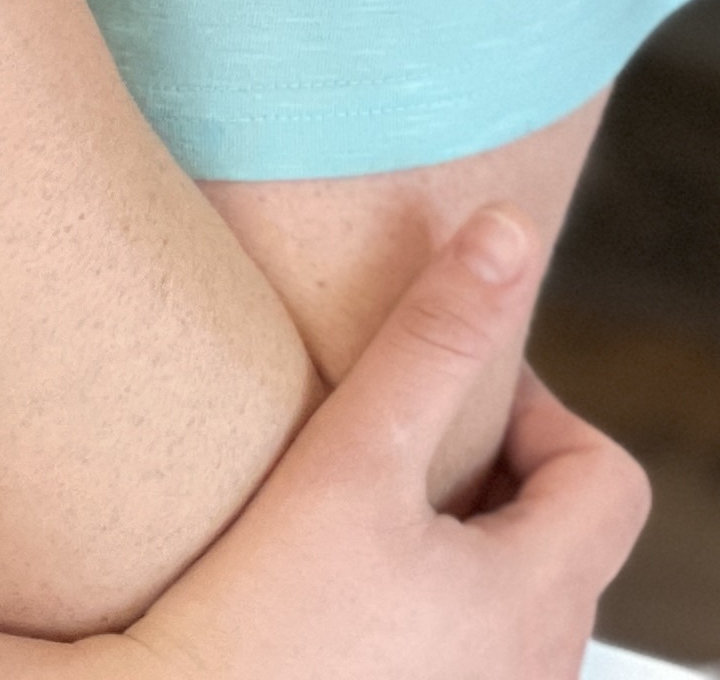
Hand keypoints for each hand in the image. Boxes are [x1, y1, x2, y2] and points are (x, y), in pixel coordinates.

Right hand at [83, 207, 649, 679]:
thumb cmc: (264, 616)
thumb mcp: (352, 458)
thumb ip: (433, 341)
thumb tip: (508, 233)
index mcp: (540, 600)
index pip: (605, 476)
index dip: (536, 409)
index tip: (441, 391)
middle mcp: (537, 669)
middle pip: (560, 531)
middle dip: (488, 467)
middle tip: (391, 440)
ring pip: (512, 590)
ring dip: (459, 536)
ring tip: (362, 506)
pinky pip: (466, 644)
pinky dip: (427, 598)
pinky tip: (341, 584)